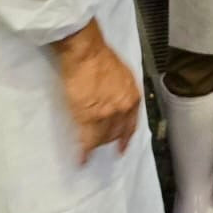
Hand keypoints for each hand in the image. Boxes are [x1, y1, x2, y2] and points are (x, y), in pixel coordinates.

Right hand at [53, 18, 140, 163]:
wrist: (85, 52)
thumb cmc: (99, 56)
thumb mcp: (121, 74)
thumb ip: (120, 91)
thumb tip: (114, 101)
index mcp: (132, 96)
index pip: (131, 124)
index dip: (125, 138)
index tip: (122, 147)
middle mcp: (122, 108)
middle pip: (116, 133)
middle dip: (108, 141)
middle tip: (100, 146)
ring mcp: (106, 115)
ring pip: (101, 139)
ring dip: (94, 145)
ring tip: (87, 149)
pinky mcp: (88, 118)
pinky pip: (86, 141)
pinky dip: (83, 153)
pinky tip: (81, 160)